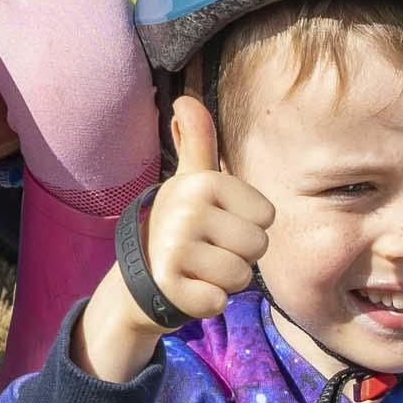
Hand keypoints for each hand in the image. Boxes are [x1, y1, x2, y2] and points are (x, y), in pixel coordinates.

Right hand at [75, 95, 270, 381]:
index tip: (218, 225)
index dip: (247, 226)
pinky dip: (207, 303)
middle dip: (238, 257)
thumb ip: (197, 141)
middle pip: (257, 247)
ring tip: (198, 270)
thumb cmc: (178, 225)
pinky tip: (188, 290)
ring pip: (240, 277)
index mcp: (201, 182)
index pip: (266, 217)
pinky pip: (217, 302)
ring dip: (224, 281)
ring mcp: (174, 249)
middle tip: (207, 252)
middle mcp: (186, 210)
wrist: (137, 277)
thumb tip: (185, 99)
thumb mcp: (189, 181)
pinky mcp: (169, 287)